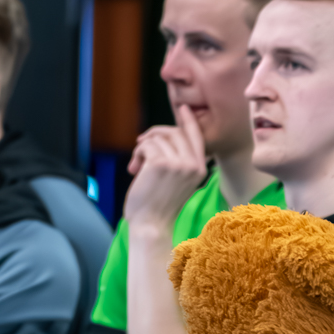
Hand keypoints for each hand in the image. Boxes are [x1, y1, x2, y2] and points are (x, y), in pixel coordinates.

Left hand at [123, 105, 207, 233]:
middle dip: (154, 135)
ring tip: (136, 167)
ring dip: (142, 149)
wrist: (151, 225)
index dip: (188, 121)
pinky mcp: (160, 163)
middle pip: (174, 132)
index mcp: (199, 169)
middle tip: (140, 148)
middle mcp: (192, 164)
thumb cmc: (159, 206)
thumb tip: (162, 135)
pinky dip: (137, 154)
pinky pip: (146, 145)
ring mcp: (178, 163)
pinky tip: (134, 169)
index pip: (196, 136)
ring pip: (157, 138)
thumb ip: (177, 160)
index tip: (183, 108)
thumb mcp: (176, 181)